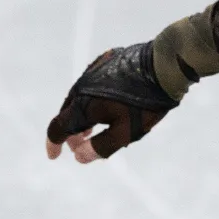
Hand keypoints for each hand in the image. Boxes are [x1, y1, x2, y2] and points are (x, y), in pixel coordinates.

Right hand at [45, 44, 175, 162]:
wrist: (164, 66)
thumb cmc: (147, 103)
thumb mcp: (126, 132)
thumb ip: (100, 146)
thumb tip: (79, 157)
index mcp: (83, 106)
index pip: (58, 128)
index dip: (53, 144)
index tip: (54, 156)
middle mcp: (81, 87)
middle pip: (67, 113)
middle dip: (71, 132)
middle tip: (81, 144)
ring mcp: (92, 71)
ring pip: (79, 98)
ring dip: (81, 115)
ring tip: (92, 128)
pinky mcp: (104, 61)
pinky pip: (91, 85)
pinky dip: (91, 100)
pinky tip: (106, 105)